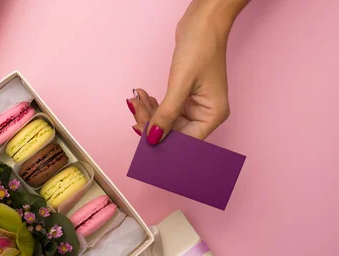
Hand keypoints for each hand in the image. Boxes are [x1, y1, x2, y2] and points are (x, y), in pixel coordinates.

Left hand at [127, 0, 247, 143]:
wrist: (202, 21)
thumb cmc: (200, 47)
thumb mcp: (180, 83)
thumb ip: (166, 114)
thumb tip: (153, 138)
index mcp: (212, 115)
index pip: (185, 140)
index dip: (164, 140)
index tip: (142, 133)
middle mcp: (205, 114)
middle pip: (173, 132)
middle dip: (151, 123)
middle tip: (134, 109)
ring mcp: (194, 105)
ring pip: (166, 121)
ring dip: (148, 112)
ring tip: (136, 100)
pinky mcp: (184, 96)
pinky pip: (165, 109)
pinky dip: (152, 105)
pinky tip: (142, 96)